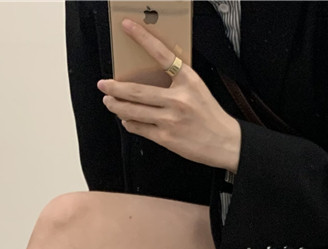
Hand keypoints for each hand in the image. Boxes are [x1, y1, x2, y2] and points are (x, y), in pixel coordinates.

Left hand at [97, 17, 241, 171]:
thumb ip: (175, 81)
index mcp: (188, 80)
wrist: (224, 142)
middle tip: (103, 84)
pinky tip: (125, 119)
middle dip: (114, 88)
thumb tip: (146, 80)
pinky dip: (129, 123)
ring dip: (116, 106)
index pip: (162, 53)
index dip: (142, 38)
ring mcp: (170, 119)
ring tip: (109, 102)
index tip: (127, 26)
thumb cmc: (209, 115)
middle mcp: (178, 99)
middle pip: (137, 91)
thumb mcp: (197, 89)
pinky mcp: (166, 138)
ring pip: (133, 111)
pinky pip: (139, 128)